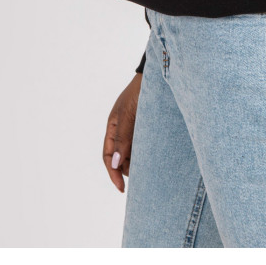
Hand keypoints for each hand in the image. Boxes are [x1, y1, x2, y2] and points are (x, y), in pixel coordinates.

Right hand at [103, 72, 142, 192]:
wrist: (157, 77)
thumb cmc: (139, 92)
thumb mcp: (127, 115)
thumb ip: (122, 138)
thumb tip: (115, 163)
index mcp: (112, 127)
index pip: (108, 156)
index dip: (113, 173)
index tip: (122, 188)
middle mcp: (122, 130)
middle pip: (120, 158)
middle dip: (126, 170)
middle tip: (140, 179)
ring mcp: (135, 129)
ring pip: (133, 153)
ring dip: (137, 163)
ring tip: (148, 171)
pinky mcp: (148, 128)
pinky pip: (144, 146)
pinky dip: (146, 154)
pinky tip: (154, 159)